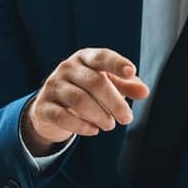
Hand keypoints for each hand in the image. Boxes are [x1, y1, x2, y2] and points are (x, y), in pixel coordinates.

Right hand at [21, 48, 150, 156]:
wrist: (52, 109)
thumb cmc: (86, 92)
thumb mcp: (108, 85)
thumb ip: (127, 86)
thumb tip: (144, 91)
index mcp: (84, 58)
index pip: (101, 57)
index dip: (116, 63)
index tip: (131, 72)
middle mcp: (66, 68)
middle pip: (94, 82)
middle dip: (114, 102)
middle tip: (127, 118)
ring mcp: (52, 86)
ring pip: (79, 100)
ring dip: (99, 115)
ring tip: (110, 125)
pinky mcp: (43, 106)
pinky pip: (62, 116)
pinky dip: (81, 126)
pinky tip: (93, 131)